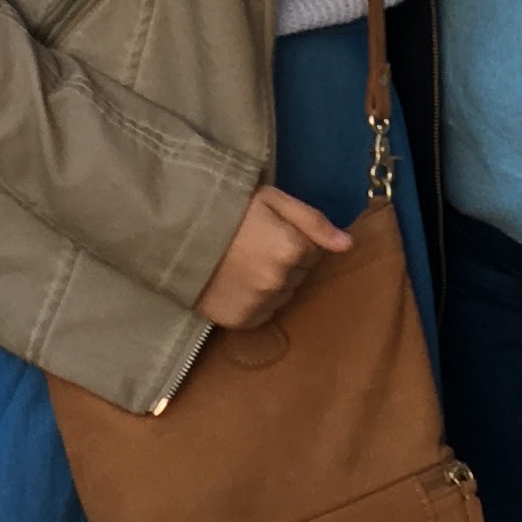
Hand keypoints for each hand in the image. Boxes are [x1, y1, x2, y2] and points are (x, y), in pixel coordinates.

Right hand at [195, 184, 351, 329]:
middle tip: (254, 245)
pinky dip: (255, 302)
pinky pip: (263, 314)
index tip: (269, 229)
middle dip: (284, 261)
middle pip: (299, 275)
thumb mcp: (272, 200)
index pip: (314, 252)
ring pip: (283, 296)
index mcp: (292, 248)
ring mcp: (259, 303)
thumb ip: (313, 221)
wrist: (174, 232)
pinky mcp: (240, 321)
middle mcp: (279, 281)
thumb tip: (348, 245)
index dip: (294, 238)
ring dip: (271, 283)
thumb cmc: (226, 208)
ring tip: (242, 264)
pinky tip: (235, 283)